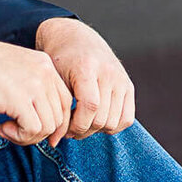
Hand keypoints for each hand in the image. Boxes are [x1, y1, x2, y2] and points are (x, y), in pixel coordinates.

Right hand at [0, 35, 72, 147]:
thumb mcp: (14, 69)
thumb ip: (31, 86)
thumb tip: (43, 119)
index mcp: (45, 63)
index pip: (66, 100)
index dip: (56, 121)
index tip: (39, 132)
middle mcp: (45, 72)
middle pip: (60, 116)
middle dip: (41, 132)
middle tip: (18, 132)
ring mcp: (34, 86)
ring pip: (49, 126)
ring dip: (28, 136)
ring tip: (7, 129)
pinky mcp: (19, 100)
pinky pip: (33, 130)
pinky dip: (19, 137)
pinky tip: (2, 128)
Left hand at [35, 18, 134, 138]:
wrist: (75, 38)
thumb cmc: (59, 61)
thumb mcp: (54, 79)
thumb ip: (57, 109)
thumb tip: (53, 143)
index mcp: (87, 67)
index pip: (91, 106)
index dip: (78, 125)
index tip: (65, 128)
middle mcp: (108, 72)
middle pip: (103, 117)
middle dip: (84, 130)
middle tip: (71, 129)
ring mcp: (121, 79)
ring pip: (115, 122)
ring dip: (97, 130)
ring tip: (82, 124)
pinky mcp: (128, 85)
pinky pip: (127, 119)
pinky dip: (113, 126)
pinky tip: (97, 120)